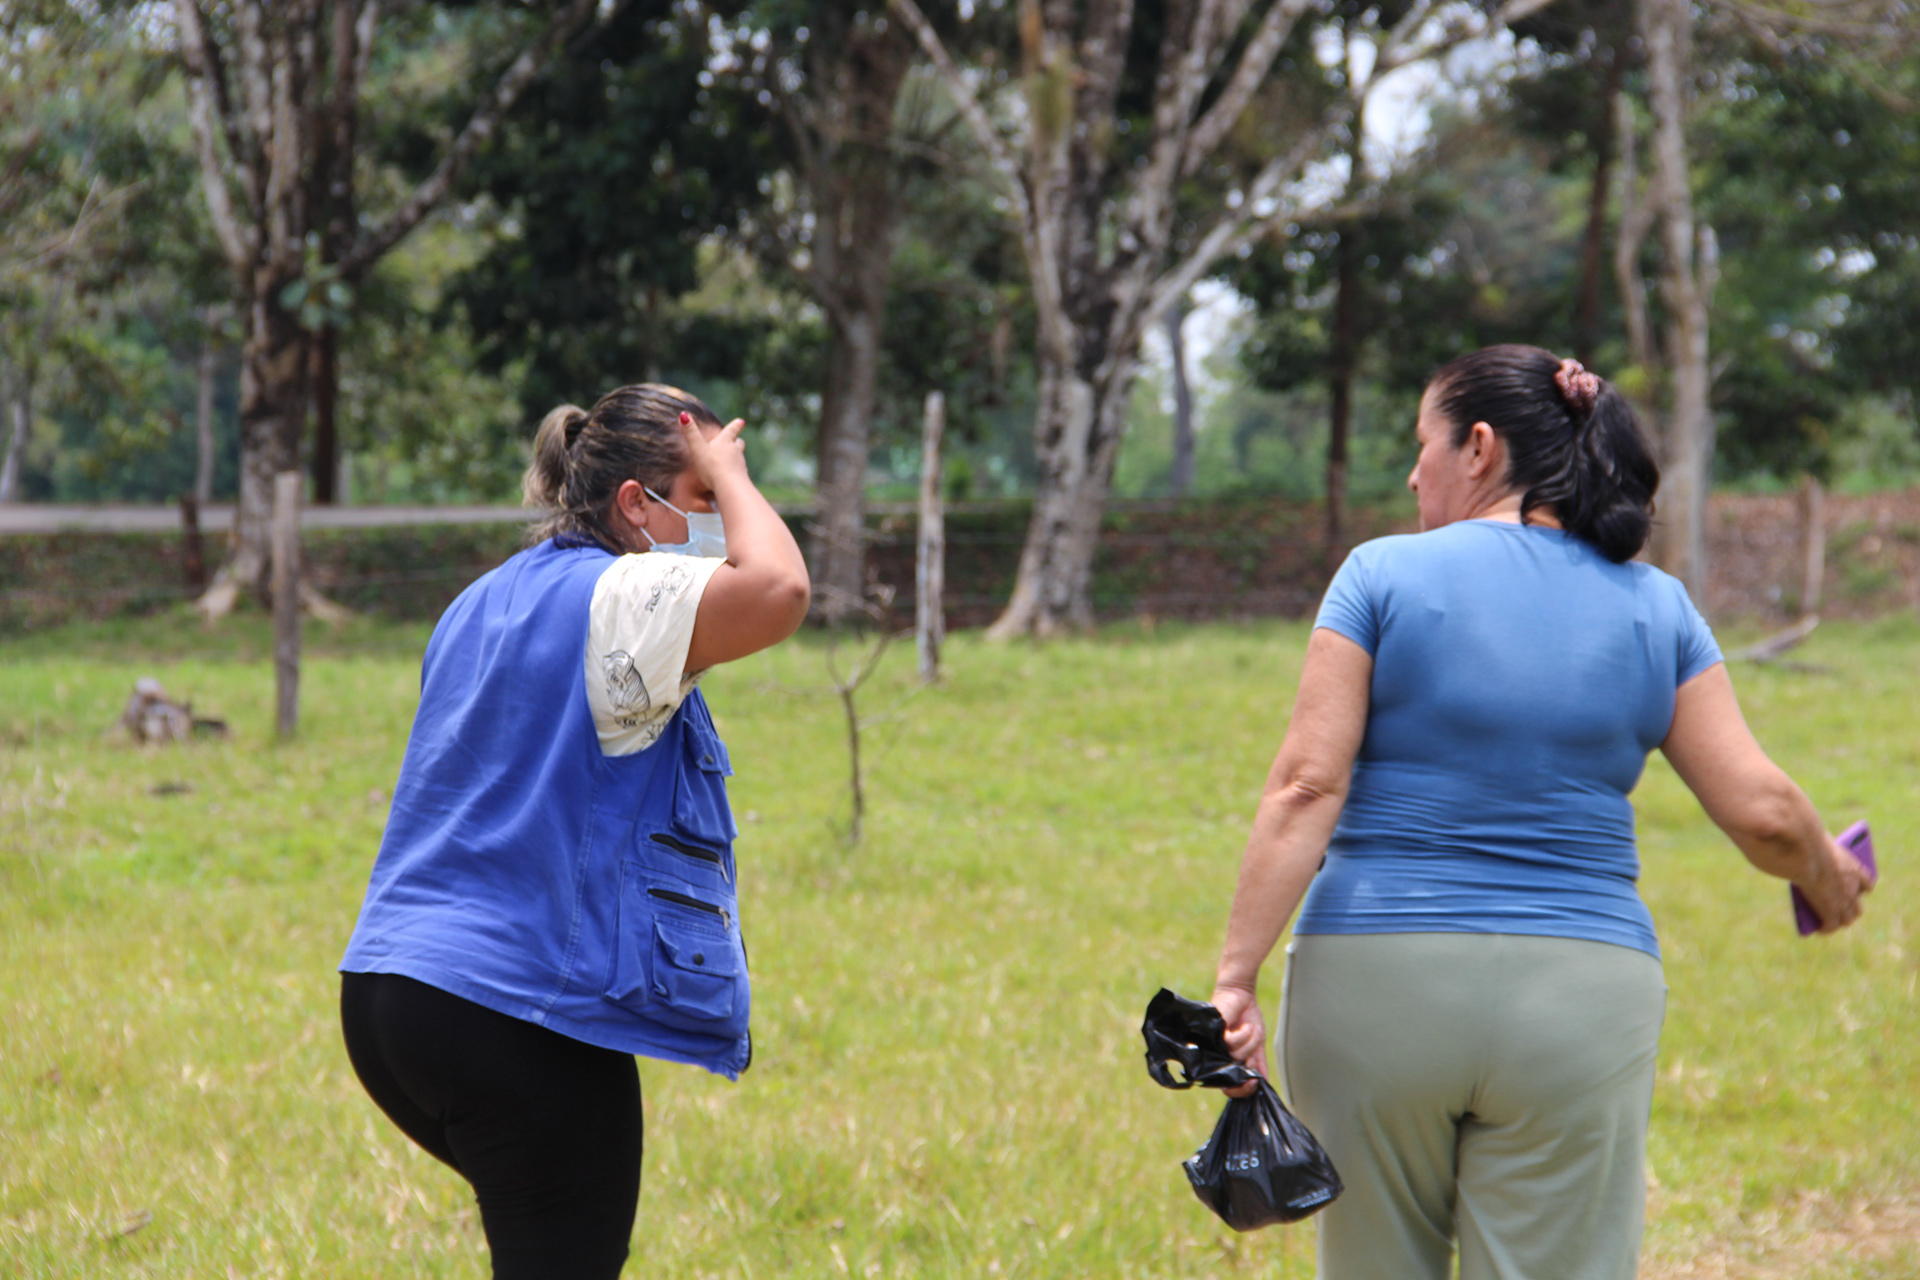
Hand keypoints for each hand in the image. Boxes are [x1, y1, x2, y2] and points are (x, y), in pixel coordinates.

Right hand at [679, 412, 749, 490]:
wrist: (730, 487)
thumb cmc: (712, 467)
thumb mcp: (697, 449)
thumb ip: (690, 433)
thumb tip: (683, 414)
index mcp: (725, 442)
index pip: (732, 430)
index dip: (735, 425)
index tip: (741, 421)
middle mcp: (735, 452)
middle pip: (739, 443)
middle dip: (737, 441)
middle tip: (737, 440)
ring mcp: (740, 465)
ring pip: (740, 458)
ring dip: (736, 457)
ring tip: (731, 460)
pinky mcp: (742, 479)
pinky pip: (739, 474)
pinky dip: (735, 473)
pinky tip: (730, 478)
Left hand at [1211, 981, 1266, 1097]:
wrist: (1242, 995)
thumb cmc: (1247, 1019)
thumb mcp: (1257, 1046)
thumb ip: (1258, 1064)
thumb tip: (1262, 1084)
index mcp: (1229, 1062)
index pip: (1230, 1088)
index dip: (1241, 1091)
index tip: (1254, 1083)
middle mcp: (1219, 1057)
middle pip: (1231, 1077)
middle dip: (1246, 1072)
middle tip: (1252, 1063)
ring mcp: (1214, 1046)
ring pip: (1236, 1057)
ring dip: (1249, 1043)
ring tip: (1248, 1028)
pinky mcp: (1213, 1033)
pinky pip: (1231, 1043)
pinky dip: (1243, 1034)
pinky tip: (1242, 1025)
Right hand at [1801, 836, 1874, 933]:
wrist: (1807, 852)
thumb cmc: (1808, 843)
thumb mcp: (1820, 843)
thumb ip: (1820, 850)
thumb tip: (1807, 849)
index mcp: (1853, 869)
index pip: (1866, 883)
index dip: (1861, 889)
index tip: (1858, 891)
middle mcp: (1853, 887)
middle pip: (1857, 906)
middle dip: (1850, 911)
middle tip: (1840, 912)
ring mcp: (1843, 900)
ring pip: (1847, 919)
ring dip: (1839, 921)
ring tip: (1830, 923)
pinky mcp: (1830, 909)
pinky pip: (1831, 925)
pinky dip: (1826, 928)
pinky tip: (1819, 929)